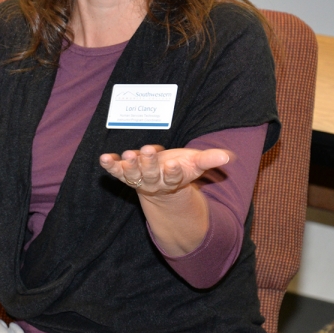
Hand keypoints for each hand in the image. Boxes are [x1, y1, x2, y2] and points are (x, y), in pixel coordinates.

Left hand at [99, 144, 229, 199]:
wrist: (161, 179)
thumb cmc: (181, 167)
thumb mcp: (196, 163)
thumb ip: (210, 159)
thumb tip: (230, 156)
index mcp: (173, 180)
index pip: (174, 177)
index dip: (174, 172)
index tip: (174, 164)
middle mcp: (154, 182)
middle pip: (151, 175)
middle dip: (149, 163)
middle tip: (148, 150)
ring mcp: (138, 179)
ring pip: (133, 175)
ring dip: (130, 165)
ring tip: (128, 154)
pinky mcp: (124, 174)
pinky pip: (116, 172)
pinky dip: (109, 166)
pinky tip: (103, 158)